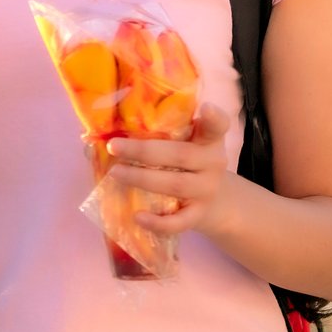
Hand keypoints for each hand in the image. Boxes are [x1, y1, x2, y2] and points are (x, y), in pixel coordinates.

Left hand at [102, 105, 235, 237]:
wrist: (218, 202)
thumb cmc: (191, 164)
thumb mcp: (191, 143)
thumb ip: (168, 132)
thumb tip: (115, 122)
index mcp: (210, 140)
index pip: (217, 126)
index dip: (214, 118)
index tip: (206, 108)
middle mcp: (213, 163)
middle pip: (180, 155)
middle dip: (143, 150)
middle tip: (113, 146)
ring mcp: (207, 191)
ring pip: (175, 185)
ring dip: (142, 178)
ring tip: (115, 173)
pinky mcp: (199, 216)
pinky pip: (179, 222)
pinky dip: (158, 222)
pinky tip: (138, 216)